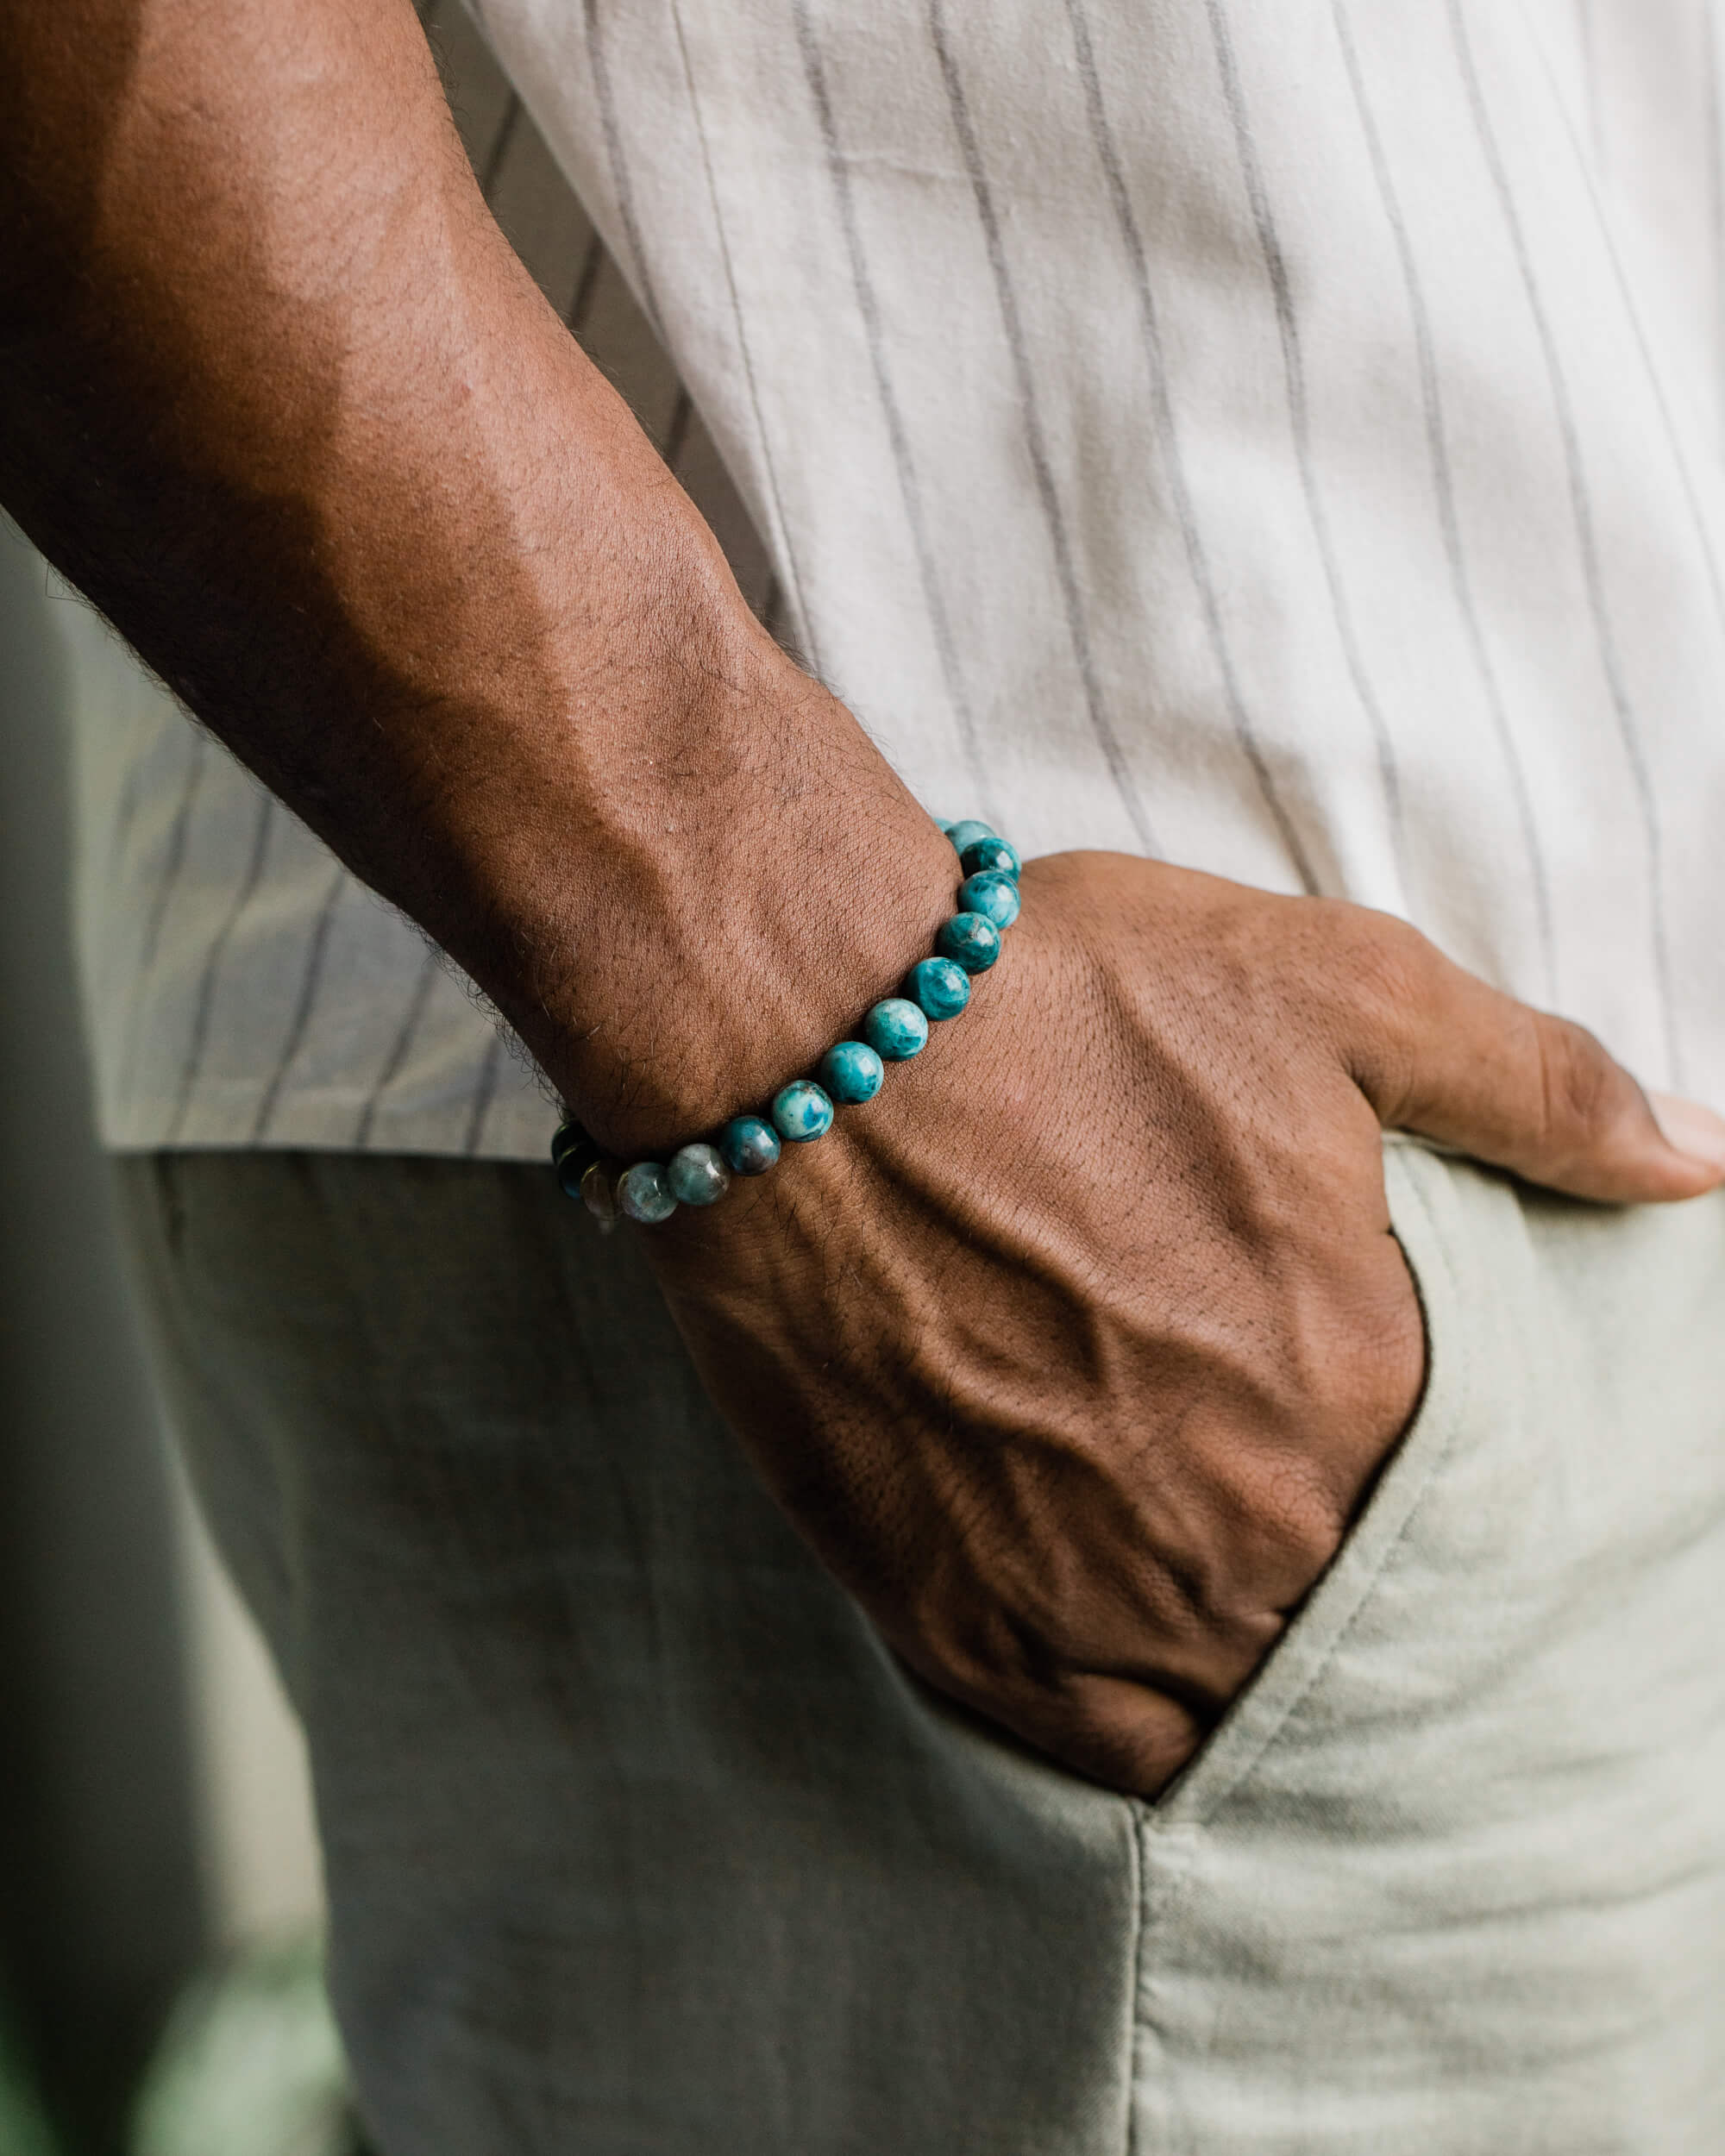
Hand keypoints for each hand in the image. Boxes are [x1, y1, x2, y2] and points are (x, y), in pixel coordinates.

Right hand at [643, 852, 1724, 1796]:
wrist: (808, 1049)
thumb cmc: (1069, 1007)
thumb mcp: (1334, 990)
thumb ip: (1536, 1089)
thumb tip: (1706, 1161)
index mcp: (1359, 1390)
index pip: (1468, 1518)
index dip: (1446, 1502)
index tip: (1400, 1469)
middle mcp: (1242, 1523)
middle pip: (1345, 1620)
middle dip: (1346, 1587)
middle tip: (1302, 1535)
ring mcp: (1087, 1586)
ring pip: (1226, 1708)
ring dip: (1247, 1675)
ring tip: (1231, 1616)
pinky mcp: (947, 1611)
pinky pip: (1077, 1740)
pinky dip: (1121, 1721)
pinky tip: (1127, 1664)